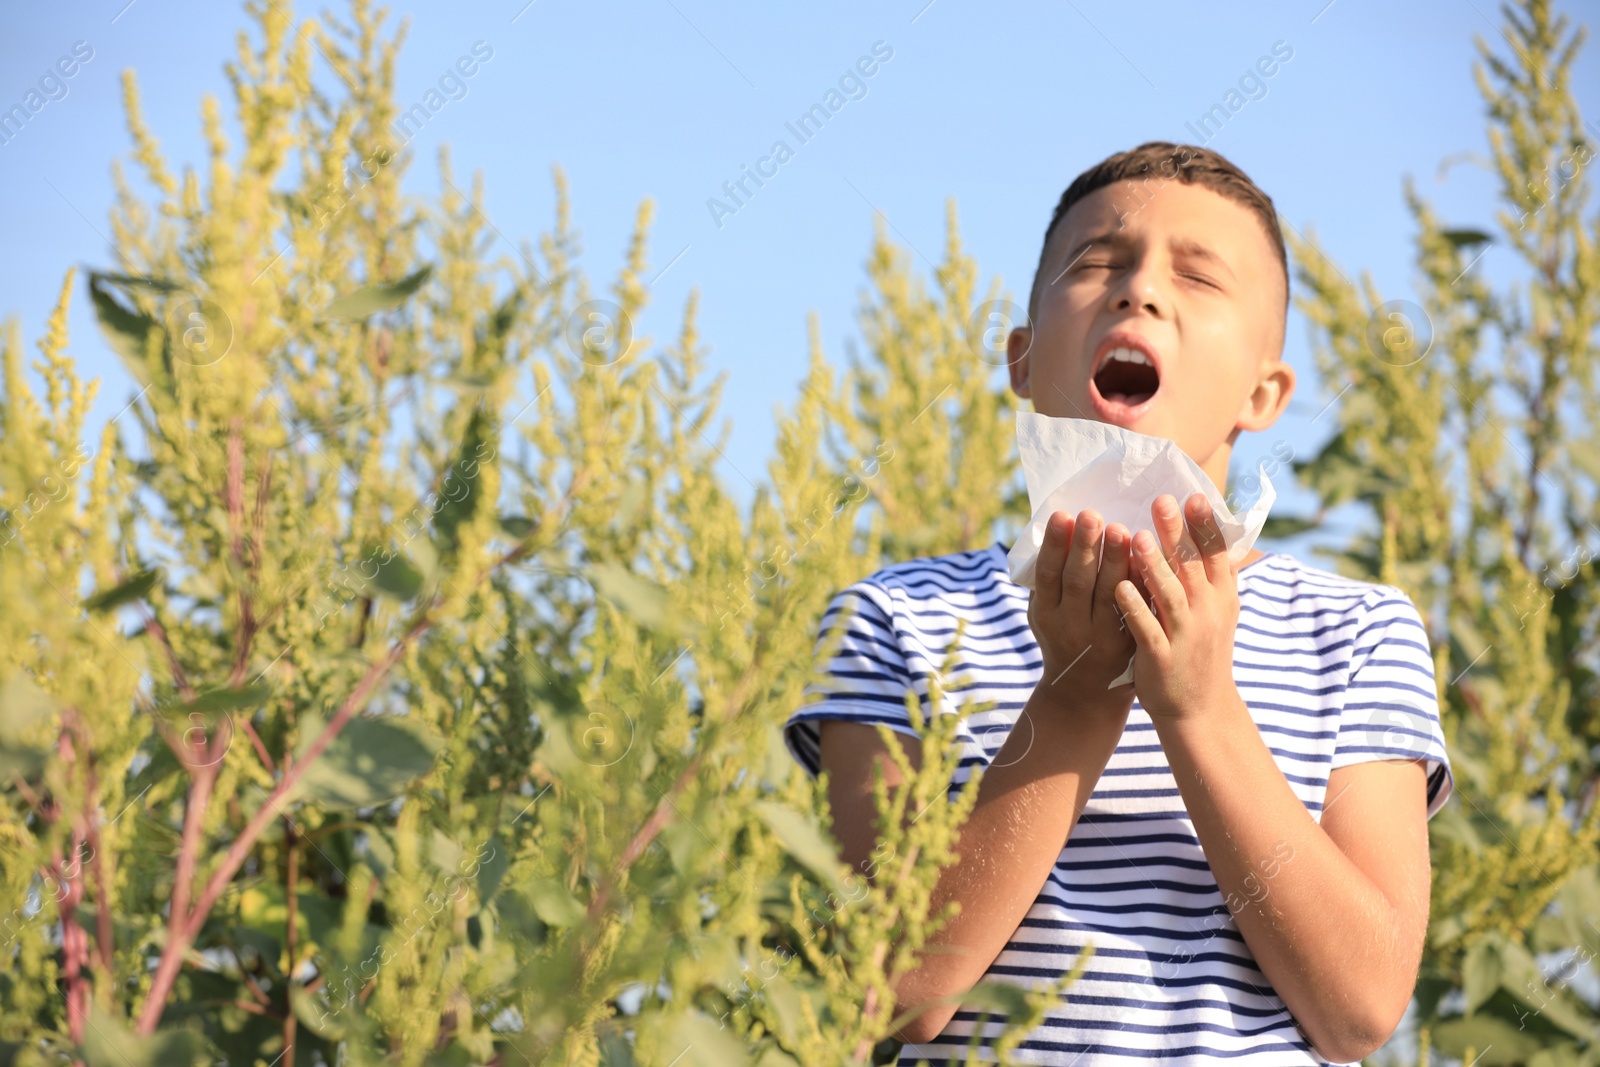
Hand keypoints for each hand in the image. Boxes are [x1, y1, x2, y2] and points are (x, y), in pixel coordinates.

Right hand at [1028, 508, 1137, 710]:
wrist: (1085, 692)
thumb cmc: (1063, 636)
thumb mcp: (1045, 613)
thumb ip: (1050, 579)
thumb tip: (1058, 527)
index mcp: (1045, 613)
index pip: (1048, 574)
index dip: (1055, 545)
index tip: (1063, 514)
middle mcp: (1071, 626)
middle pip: (1078, 582)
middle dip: (1086, 547)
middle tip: (1093, 514)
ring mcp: (1101, 636)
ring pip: (1109, 594)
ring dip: (1115, 561)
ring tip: (1122, 529)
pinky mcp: (1128, 641)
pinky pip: (1135, 609)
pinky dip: (1140, 583)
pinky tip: (1148, 558)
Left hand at [1113, 493, 1241, 723]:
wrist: (1200, 708)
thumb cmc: (1202, 650)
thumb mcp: (1219, 611)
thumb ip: (1214, 575)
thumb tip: (1217, 531)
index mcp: (1222, 598)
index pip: (1217, 555)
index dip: (1205, 526)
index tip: (1192, 496)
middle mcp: (1207, 612)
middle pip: (1192, 567)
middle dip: (1177, 533)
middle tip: (1160, 501)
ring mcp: (1185, 635)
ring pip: (1169, 594)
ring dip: (1153, 565)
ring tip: (1134, 536)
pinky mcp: (1161, 656)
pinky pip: (1147, 627)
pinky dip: (1134, 607)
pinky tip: (1119, 586)